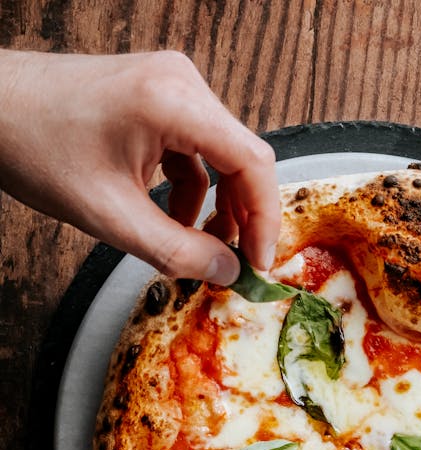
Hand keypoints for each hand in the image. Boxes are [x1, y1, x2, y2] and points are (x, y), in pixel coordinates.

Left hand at [0, 49, 279, 281]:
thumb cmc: (32, 144)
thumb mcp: (109, 215)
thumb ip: (176, 251)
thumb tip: (226, 270)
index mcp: (173, 101)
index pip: (252, 162)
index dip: (265, 219)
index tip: (260, 262)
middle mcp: (180, 84)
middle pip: (241, 159)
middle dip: (242, 217)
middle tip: (234, 263)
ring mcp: (170, 88)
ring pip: (221, 158)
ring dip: (216, 207)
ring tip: (197, 246)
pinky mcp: (158, 100)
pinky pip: (195, 152)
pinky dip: (193, 191)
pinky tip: (172, 218)